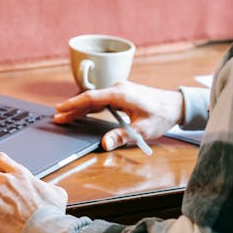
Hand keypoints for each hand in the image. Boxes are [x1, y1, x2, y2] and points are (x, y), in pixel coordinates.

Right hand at [54, 80, 183, 150]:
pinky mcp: (122, 93)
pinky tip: (83, 112)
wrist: (175, 105)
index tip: (60, 110)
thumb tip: (104, 144)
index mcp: (120, 94)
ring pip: (95, 98)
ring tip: (66, 115)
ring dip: (80, 107)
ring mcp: (119, 89)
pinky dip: (90, 106)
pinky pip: (101, 99)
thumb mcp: (142, 130)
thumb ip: (122, 136)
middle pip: (90, 98)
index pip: (91, 98)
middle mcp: (118, 88)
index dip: (74, 104)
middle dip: (73, 107)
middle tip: (57, 117)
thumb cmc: (161, 115)